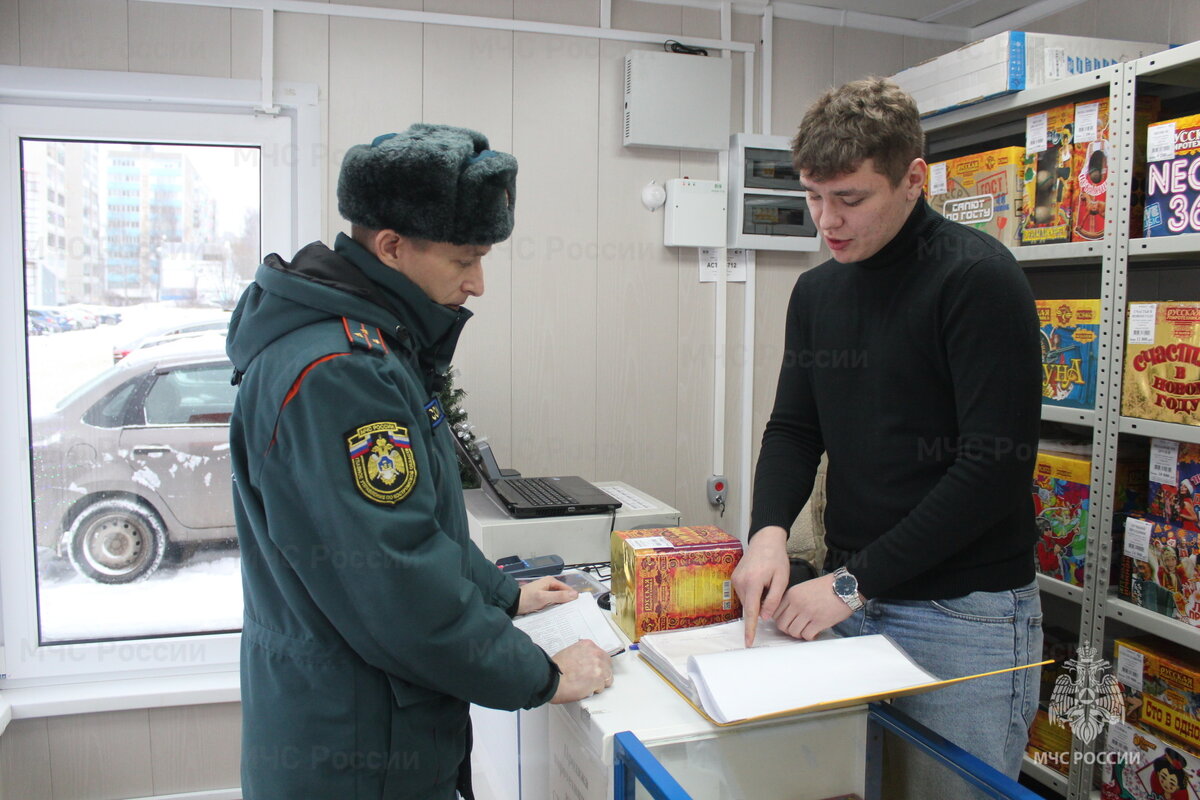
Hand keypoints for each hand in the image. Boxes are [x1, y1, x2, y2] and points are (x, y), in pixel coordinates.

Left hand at [517, 576, 577, 614]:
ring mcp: (546, 592)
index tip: (578, 607)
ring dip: (561, 605)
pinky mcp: (542, 599)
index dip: (573, 597)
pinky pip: (553, 602)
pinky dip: (555, 607)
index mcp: (550, 581)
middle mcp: (549, 585)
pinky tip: (558, 614)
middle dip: (567, 602)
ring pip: (558, 599)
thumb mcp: (544, 597)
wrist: (512, 604)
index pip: (567, 589)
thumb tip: (575, 595)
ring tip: (567, 615)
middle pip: (563, 593)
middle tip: (574, 613)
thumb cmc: (527, 599)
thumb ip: (559, 596)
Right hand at [550, 640, 612, 702]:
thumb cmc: (554, 669)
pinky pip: (602, 688)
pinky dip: (594, 691)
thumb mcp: (569, 652)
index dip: (598, 664)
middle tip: (590, 679)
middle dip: (601, 673)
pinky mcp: (598, 679)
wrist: (550, 679)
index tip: (594, 669)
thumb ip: (581, 655)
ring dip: (598, 683)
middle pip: (608, 666)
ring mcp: (598, 666)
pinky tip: (584, 689)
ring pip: (607, 678)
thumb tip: (584, 661)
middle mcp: (595, 654)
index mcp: (588, 645)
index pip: (602, 655)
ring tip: (586, 685)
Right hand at [730, 526, 789, 646]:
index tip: (748, 642)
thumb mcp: (781, 579)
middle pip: (750, 606)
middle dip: (760, 607)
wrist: (765, 540)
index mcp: (752, 582)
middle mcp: (740, 582)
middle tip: (772, 590)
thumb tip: (764, 618)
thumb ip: (773, 600)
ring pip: (747, 600)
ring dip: (757, 599)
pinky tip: (761, 582)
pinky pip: (744, 593)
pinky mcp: (734, 578)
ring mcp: (735, 580)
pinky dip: (753, 593)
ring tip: (767, 583)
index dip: (750, 629)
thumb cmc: (776, 558)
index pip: (751, 612)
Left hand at [773, 574, 854, 640]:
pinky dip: (809, 636)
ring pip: (793, 632)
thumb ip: (793, 600)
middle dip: (788, 629)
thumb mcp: (804, 588)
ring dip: (799, 634)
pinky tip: (814, 632)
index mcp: (791, 594)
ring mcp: (807, 613)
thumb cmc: (826, 587)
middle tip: (797, 628)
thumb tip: (786, 615)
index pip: (775, 613)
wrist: (845, 586)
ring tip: (806, 630)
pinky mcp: (819, 621)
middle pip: (782, 625)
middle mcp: (797, 603)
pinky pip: (806, 635)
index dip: (781, 620)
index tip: (788, 622)